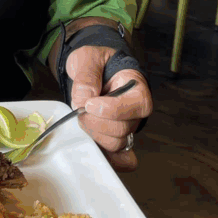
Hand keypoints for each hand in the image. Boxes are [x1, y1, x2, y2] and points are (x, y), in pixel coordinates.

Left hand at [65, 45, 152, 171]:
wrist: (91, 72)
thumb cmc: (95, 63)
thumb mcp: (88, 58)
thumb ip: (87, 75)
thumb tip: (85, 99)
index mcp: (136, 88)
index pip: (138, 105)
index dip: (113, 109)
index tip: (90, 104)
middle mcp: (135, 112)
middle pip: (123, 129)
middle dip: (96, 123)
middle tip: (79, 110)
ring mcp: (125, 127)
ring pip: (116, 144)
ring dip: (93, 134)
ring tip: (81, 118)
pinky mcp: (113, 139)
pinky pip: (118, 159)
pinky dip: (105, 157)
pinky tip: (91, 146)